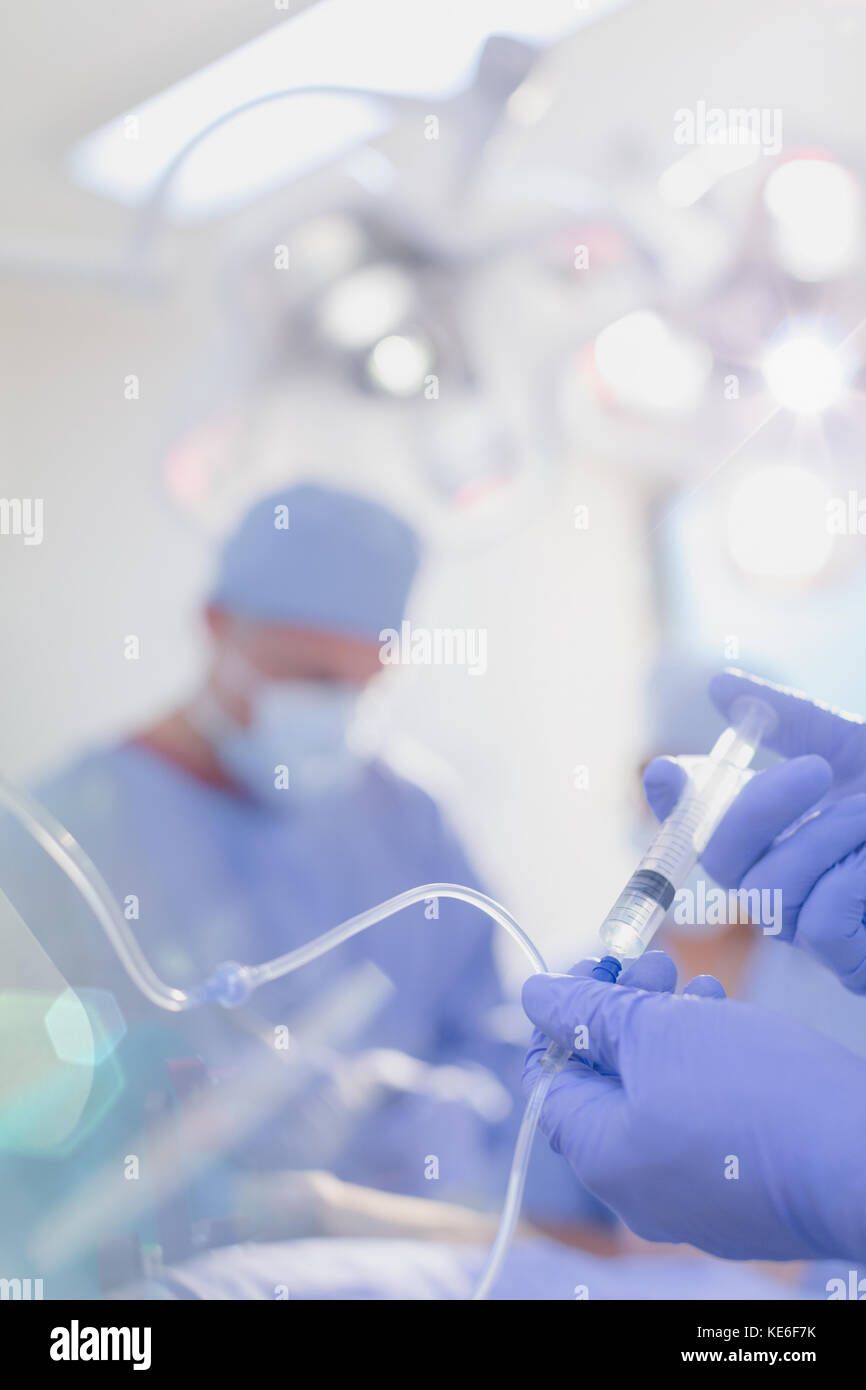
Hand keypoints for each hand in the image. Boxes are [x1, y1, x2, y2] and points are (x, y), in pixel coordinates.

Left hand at [523, 956, 865, 1259]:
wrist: (860, 1160)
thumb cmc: (755, 1095)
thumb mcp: (657, 1031)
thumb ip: (588, 1013)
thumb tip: (536, 995)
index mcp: (602, 1157)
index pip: (550, 1079)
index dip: (562, 1016)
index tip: (593, 969)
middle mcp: (639, 1190)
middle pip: (605, 1086)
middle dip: (624, 1013)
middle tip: (656, 963)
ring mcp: (693, 1197)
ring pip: (656, 1098)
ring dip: (667, 1033)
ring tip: (703, 988)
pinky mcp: (740, 1190)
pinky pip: (700, 1123)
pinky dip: (703, 1071)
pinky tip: (730, 1027)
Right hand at [643, 670, 865, 991]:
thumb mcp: (855, 746)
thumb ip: (791, 720)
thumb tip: (720, 685)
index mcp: (786, 830)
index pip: (706, 823)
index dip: (675, 801)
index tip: (665, 770)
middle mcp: (792, 879)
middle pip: (721, 858)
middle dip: (758, 807)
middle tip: (819, 771)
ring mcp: (819, 927)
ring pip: (767, 888)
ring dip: (829, 838)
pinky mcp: (849, 961)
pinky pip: (816, 919)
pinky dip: (853, 881)